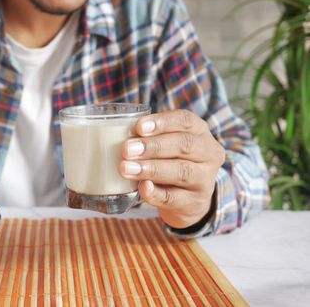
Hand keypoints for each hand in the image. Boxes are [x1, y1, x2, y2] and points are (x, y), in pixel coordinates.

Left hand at [119, 109, 224, 228]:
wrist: (188, 199)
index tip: (138, 126)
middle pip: (184, 145)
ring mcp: (204, 180)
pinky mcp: (195, 203)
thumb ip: (148, 137)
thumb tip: (115, 133)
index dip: (162, 122)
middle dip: (152, 146)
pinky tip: (142, 188)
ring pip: (181, 171)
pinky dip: (156, 193)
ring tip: (126, 168)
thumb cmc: (170, 161)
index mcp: (199, 132)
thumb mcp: (166, 144)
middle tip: (126, 149)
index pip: (185, 120)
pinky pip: (175, 198)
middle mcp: (208, 153)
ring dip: (151, 169)